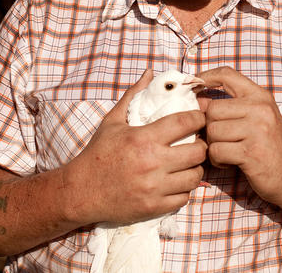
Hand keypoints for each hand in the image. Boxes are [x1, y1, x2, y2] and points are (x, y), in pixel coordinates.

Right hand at [66, 70, 206, 224]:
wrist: (80, 192)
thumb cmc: (98, 153)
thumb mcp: (112, 121)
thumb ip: (133, 95)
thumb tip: (149, 73)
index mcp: (143, 138)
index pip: (186, 122)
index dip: (199, 118)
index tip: (200, 118)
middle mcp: (152, 163)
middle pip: (198, 152)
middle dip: (201, 145)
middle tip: (196, 143)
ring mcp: (154, 187)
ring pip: (195, 176)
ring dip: (194, 169)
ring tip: (187, 163)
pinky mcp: (154, 207)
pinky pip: (184, 197)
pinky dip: (183, 189)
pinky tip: (176, 182)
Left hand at [198, 67, 281, 206]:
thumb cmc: (268, 147)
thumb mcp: (256, 119)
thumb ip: (232, 107)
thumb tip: (197, 100)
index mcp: (260, 96)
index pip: (227, 74)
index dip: (205, 76)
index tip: (193, 84)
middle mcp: (260, 109)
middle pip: (212, 110)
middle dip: (210, 127)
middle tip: (222, 140)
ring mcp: (257, 130)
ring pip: (212, 131)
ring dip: (214, 146)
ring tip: (228, 151)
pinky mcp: (251, 152)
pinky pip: (216, 151)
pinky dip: (218, 160)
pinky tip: (230, 162)